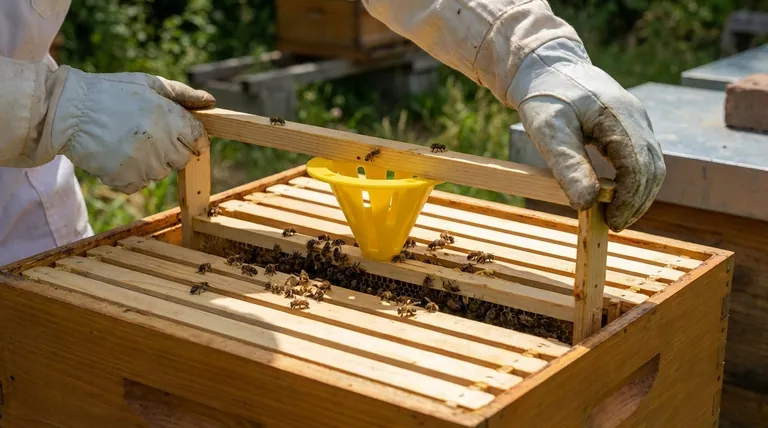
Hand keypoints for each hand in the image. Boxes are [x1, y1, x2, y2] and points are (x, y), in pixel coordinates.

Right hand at [49, 67, 215, 193]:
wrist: (66, 111)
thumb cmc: (109, 92)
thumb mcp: (148, 84)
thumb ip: (183, 94)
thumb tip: (211, 102)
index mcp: (170, 118)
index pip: (198, 139)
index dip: (192, 138)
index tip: (181, 136)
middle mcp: (161, 143)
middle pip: (183, 159)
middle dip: (172, 150)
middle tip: (149, 137)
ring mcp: (144, 164)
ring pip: (161, 173)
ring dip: (151, 163)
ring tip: (128, 143)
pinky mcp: (126, 179)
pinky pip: (139, 184)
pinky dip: (131, 175)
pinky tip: (117, 155)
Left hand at [508, 38, 665, 231]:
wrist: (545, 67)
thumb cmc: (544, 97)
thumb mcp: (549, 133)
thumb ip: (569, 166)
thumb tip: (588, 204)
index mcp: (619, 116)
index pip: (639, 167)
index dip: (629, 200)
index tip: (611, 222)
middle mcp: (636, 117)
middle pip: (653, 169)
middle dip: (636, 202)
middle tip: (612, 225)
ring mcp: (636, 121)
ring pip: (651, 165)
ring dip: (637, 194)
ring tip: (613, 216)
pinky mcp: (629, 126)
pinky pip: (641, 158)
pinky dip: (632, 181)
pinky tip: (613, 196)